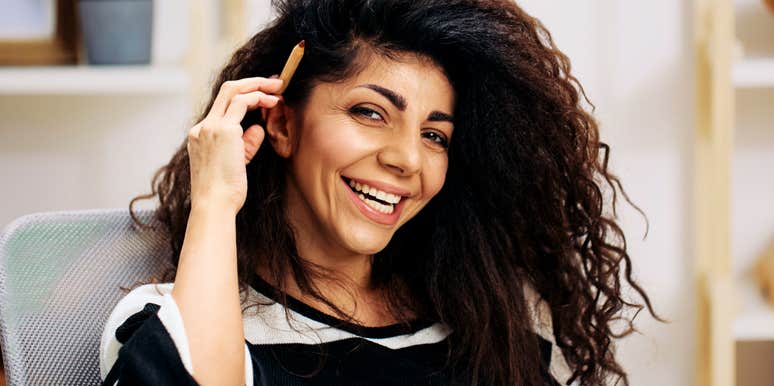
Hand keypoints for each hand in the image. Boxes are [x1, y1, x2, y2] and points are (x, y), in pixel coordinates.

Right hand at [186, 76, 282, 213]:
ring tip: (278, 89)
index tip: (263, 96)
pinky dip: (259, 99)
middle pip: (226, 90)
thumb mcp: (236, 163)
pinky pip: (242, 103)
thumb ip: (245, 143)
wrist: (214, 205)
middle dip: (252, 82)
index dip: (244, 96)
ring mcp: (210, 127)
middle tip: (274, 82)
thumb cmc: (224, 193)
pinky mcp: (223, 130)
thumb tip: (258, 128)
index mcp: (200, 136)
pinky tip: (273, 103)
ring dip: (258, 87)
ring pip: (233, 91)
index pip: (222, 106)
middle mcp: (202, 128)